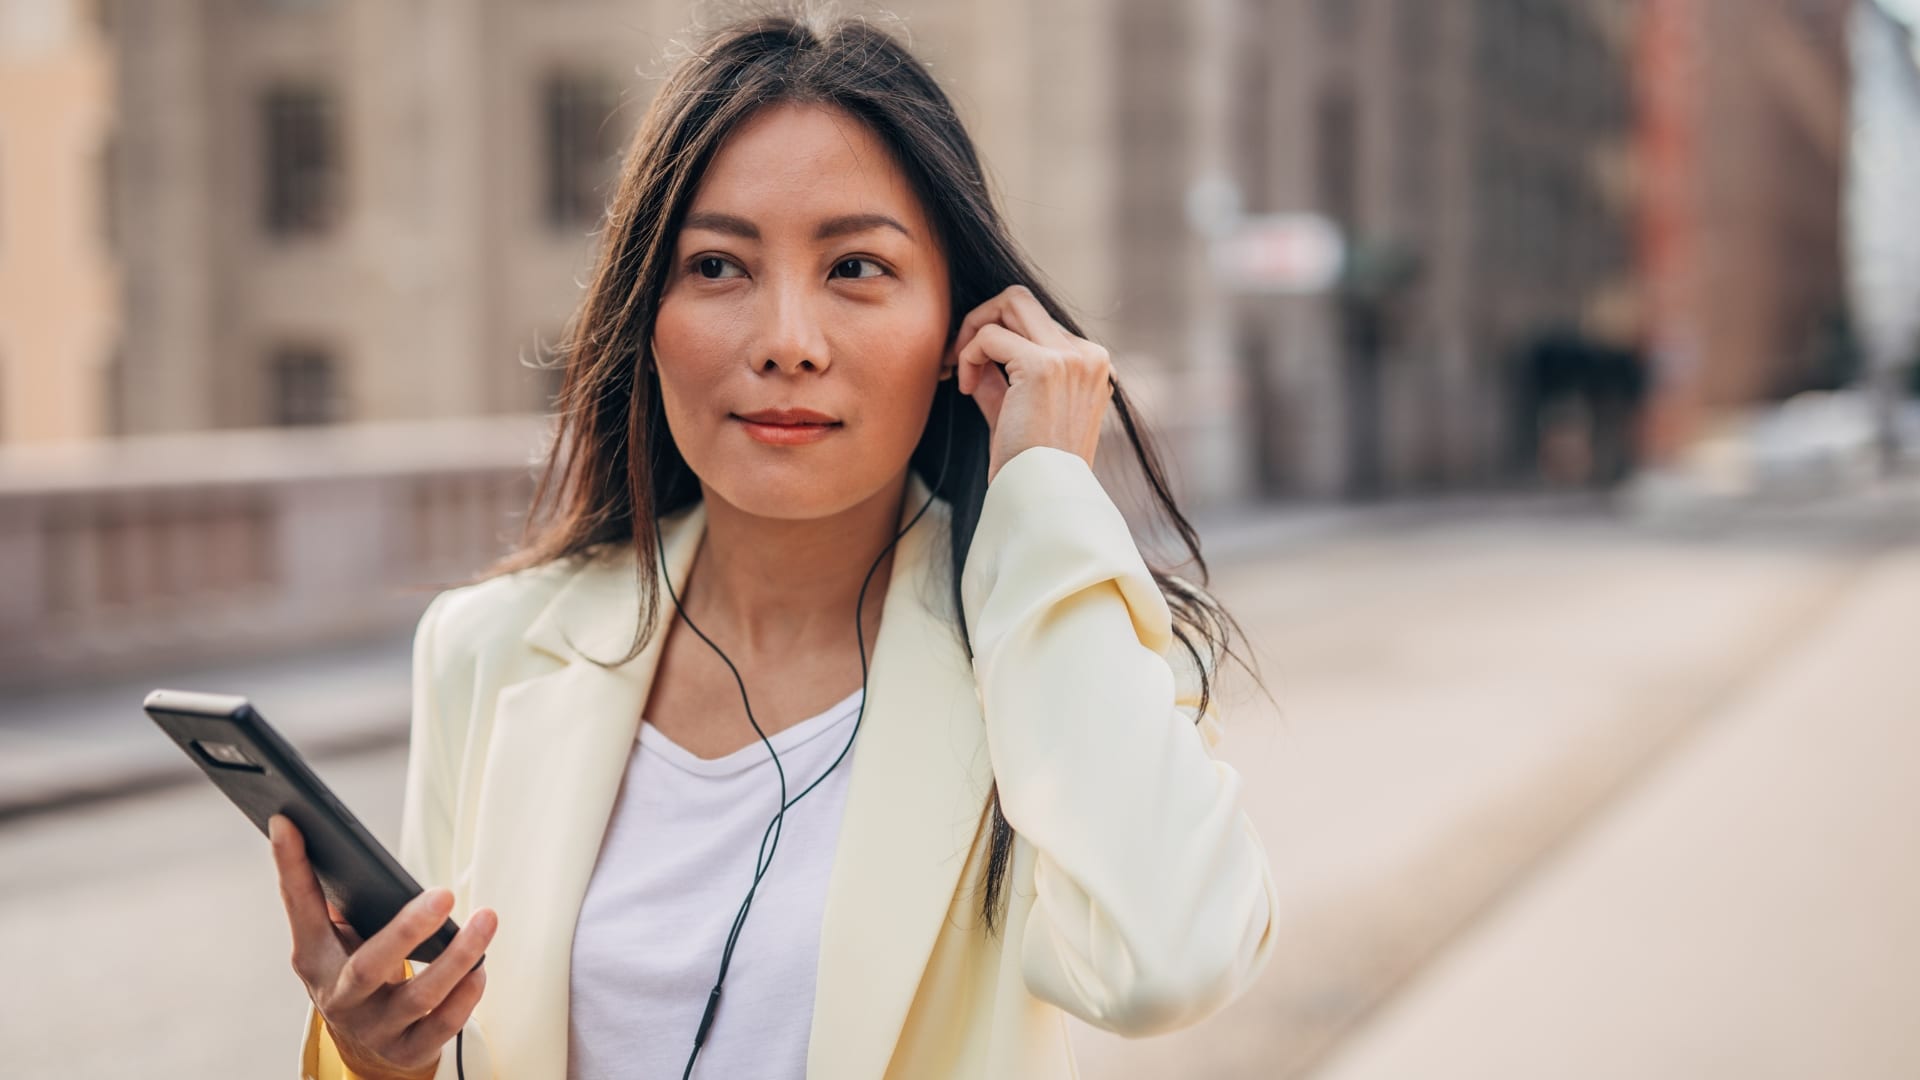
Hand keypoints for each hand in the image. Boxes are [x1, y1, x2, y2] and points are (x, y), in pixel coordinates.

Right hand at [270, 813, 494, 1079]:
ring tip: (487, 921)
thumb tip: (304, 826)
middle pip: (369, 966)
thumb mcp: (332, 938)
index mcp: (314, 959)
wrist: (363, 1046)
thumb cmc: (354, 970)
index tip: (288, 820)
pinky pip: (442, 1026)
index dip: (291, 867)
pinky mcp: (408, 1050)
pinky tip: (481, 969)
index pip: (300, 908)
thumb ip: (325, 895)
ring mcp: (374, 1028)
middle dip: (408, 930)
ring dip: (458, 958)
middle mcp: (339, 997)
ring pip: (418, 997)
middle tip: (444, 894)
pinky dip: (466, 995)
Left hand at [948, 284, 1113, 484]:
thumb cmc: (1028, 465)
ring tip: (959, 371)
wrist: (1041, 498)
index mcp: (1091, 365)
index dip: (995, 337)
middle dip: (981, 320)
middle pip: (1023, 300)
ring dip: (973, 331)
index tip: (969, 366)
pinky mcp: (1044, 366)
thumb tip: (974, 343)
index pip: (1035, 322)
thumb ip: (1002, 374)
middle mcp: (1088, 356)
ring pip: (1010, 302)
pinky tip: (964, 388)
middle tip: (956, 357)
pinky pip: (990, 336)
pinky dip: (968, 356)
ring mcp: (1071, 358)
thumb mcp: (1016, 409)